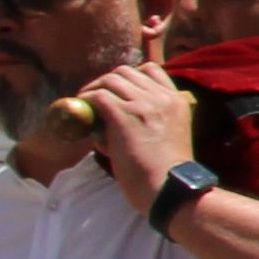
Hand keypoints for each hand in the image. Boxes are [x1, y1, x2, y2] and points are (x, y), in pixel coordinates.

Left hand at [74, 59, 195, 211]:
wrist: (169, 188)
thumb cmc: (167, 174)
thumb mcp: (170, 137)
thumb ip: (151, 122)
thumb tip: (116, 122)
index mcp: (177, 101)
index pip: (152, 70)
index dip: (131, 77)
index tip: (119, 90)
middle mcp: (160, 97)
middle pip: (126, 71)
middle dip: (107, 81)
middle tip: (96, 97)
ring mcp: (142, 104)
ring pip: (110, 80)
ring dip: (94, 89)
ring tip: (85, 103)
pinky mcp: (122, 115)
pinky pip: (97, 96)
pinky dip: (86, 101)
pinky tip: (81, 113)